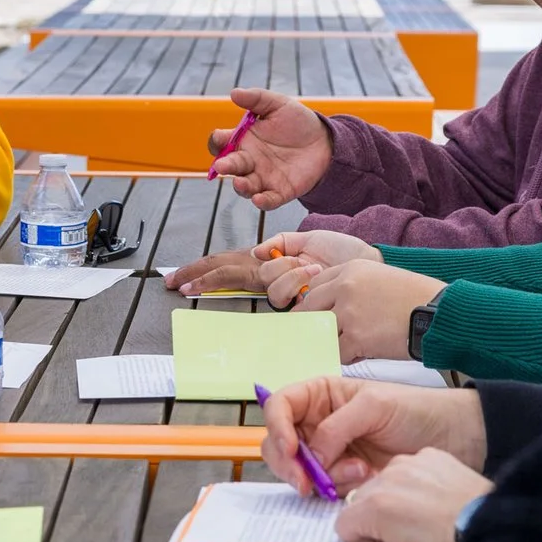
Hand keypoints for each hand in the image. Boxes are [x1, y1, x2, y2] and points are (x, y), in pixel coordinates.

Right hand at [167, 230, 377, 294]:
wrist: (365, 263)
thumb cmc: (342, 252)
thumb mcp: (307, 238)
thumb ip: (279, 242)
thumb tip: (255, 253)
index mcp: (267, 259)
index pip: (227, 264)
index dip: (203, 270)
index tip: (178, 278)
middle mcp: (269, 276)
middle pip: (226, 276)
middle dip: (201, 279)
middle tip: (176, 283)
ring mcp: (281, 290)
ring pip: (259, 281)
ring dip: (281, 269)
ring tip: (306, 264)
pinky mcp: (295, 302)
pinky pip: (279, 290)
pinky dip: (294, 276)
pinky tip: (309, 271)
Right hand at [205, 88, 332, 208]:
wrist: (325, 141)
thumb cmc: (298, 123)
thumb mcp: (278, 105)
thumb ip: (256, 98)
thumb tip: (234, 93)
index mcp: (244, 140)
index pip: (221, 143)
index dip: (217, 141)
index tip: (221, 138)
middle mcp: (249, 160)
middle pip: (230, 165)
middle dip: (225, 165)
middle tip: (222, 165)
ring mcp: (263, 177)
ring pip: (245, 186)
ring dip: (240, 186)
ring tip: (240, 182)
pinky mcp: (280, 191)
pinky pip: (268, 200)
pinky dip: (262, 202)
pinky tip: (259, 199)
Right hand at [259, 376, 486, 494]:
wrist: (451, 439)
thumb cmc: (416, 410)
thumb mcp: (374, 405)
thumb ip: (336, 426)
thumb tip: (312, 456)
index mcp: (320, 395)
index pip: (280, 406)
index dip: (277, 426)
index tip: (291, 448)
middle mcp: (317, 423)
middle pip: (279, 443)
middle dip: (289, 463)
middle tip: (307, 482)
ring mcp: (329, 452)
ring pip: (299, 469)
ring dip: (322, 476)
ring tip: (360, 471)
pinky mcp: (342, 476)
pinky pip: (322, 486)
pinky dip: (338, 487)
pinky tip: (366, 477)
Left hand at [269, 259, 449, 360]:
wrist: (439, 313)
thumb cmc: (418, 297)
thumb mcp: (382, 276)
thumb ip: (355, 286)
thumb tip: (336, 305)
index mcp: (351, 269)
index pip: (315, 286)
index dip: (316, 303)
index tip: (318, 314)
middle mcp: (345, 287)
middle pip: (309, 308)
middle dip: (313, 323)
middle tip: (321, 334)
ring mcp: (348, 313)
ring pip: (322, 331)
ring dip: (332, 340)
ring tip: (348, 345)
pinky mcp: (356, 337)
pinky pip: (337, 352)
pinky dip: (347, 356)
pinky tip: (361, 354)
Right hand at [338, 447, 493, 541]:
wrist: (492, 524)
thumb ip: (377, 538)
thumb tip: (370, 534)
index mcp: (375, 508)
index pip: (344, 523)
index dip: (358, 536)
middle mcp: (386, 479)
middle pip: (361, 498)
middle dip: (374, 513)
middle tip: (400, 530)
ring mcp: (408, 463)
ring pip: (386, 479)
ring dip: (395, 493)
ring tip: (422, 512)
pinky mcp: (429, 455)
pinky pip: (411, 466)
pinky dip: (418, 479)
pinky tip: (436, 495)